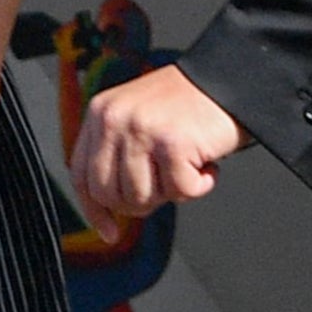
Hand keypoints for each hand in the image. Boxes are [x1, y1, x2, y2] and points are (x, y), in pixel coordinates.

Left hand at [70, 63, 246, 241]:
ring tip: (187, 166)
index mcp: (101, 113)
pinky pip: (180, 191)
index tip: (109, 232)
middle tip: (165, 187)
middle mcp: (115, 119)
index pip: (81, 175)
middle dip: (138, 203)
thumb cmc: (187, 104)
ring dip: (172, 192)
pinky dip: (200, 186)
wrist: (230, 79)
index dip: (94, 210)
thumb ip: (117, 152)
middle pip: (109, 194)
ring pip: (142, 198)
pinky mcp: (172, 143)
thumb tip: (108, 208)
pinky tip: (206, 164)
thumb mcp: (136, 118)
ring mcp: (142, 130)